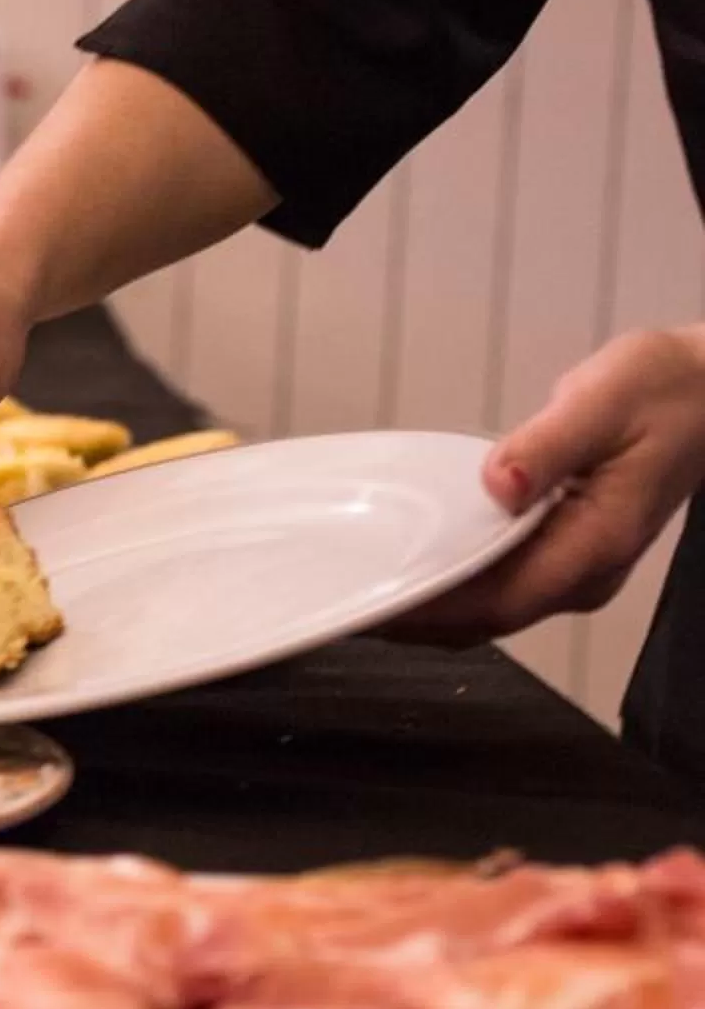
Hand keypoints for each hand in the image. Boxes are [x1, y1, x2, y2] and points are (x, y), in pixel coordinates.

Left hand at [390, 326, 704, 644]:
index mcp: (597, 545)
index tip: (375, 605)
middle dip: (416, 619)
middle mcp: (586, 572)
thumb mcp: (602, 402)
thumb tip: (499, 483)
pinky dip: (452, 584)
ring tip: (363, 591)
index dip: (434, 610)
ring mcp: (576, 568)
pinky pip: (498, 584)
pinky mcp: (564, 553)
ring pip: (489, 609)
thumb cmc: (661, 390)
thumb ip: (547, 446)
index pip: (500, 600)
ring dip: (429, 607)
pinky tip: (410, 568)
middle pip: (486, 618)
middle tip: (347, 603)